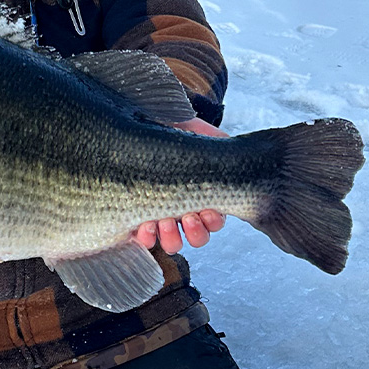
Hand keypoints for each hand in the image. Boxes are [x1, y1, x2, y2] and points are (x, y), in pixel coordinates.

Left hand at [133, 117, 227, 253]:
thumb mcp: (201, 135)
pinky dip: (148, 238)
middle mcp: (185, 210)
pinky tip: (145, 227)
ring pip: (174, 242)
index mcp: (203, 195)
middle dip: (195, 231)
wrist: (151, 126)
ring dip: (172, 237)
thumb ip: (218, 144)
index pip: (216, 220)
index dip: (214, 221)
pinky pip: (146, 239)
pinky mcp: (139, 218)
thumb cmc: (175, 134)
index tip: (209, 211)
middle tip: (188, 217)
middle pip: (198, 237)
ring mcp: (163, 216)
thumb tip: (228, 148)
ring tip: (164, 223)